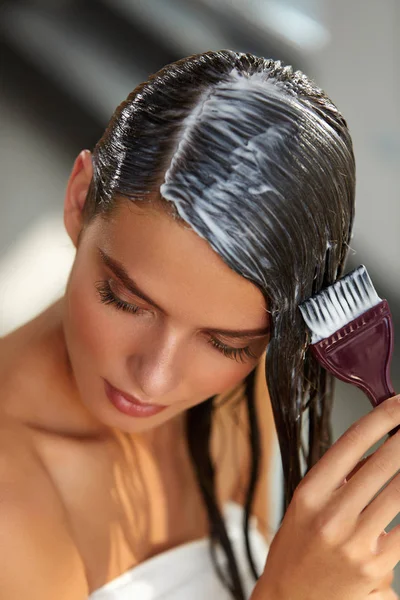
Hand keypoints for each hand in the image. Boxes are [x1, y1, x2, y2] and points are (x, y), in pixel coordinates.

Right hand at [250, 395, 399, 599]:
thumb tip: (381, 451)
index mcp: (310, 491)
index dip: (380, 418)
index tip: (399, 402)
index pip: (350, 443)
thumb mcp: (309, 504)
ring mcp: (354, 542)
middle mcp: (331, 514)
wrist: (291, 599)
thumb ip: (343, 478)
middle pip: (382, 464)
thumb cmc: (299, 546)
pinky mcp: (376, 567)